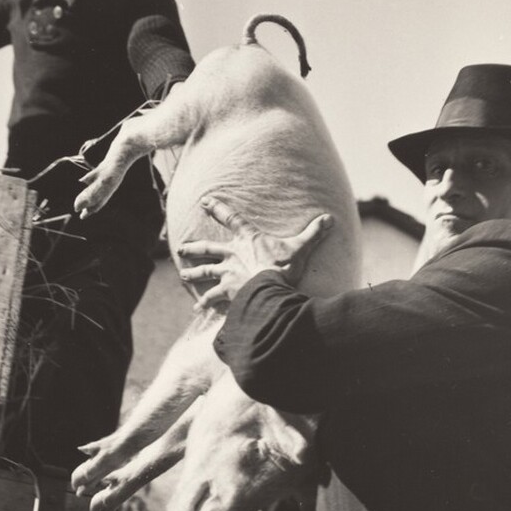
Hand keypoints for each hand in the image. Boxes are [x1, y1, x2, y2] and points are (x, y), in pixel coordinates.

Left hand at [177, 196, 331, 309]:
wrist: (272, 288)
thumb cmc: (284, 266)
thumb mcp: (301, 247)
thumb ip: (313, 233)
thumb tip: (330, 219)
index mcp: (248, 239)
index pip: (231, 218)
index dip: (217, 209)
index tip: (204, 202)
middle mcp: (233, 254)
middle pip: (208, 249)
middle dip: (194, 247)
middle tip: (180, 246)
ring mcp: (228, 273)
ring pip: (205, 272)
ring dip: (193, 273)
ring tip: (182, 274)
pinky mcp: (228, 291)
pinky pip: (212, 298)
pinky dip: (204, 303)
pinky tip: (196, 307)